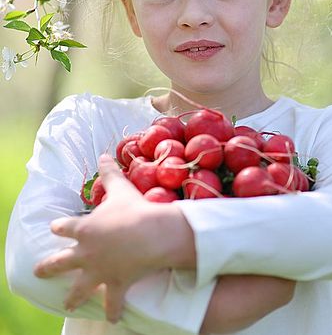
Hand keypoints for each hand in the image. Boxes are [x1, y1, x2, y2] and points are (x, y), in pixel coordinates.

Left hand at [33, 154, 185, 322]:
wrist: (150, 234)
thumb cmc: (133, 210)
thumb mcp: (120, 189)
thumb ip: (110, 174)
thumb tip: (103, 154)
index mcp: (83, 229)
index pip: (63, 227)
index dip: (59, 227)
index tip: (55, 228)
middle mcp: (85, 253)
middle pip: (60, 262)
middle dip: (49, 267)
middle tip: (39, 270)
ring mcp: (99, 271)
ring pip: (79, 288)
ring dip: (73, 296)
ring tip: (67, 304)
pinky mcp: (116, 283)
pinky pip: (114, 302)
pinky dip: (114, 310)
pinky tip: (113, 319)